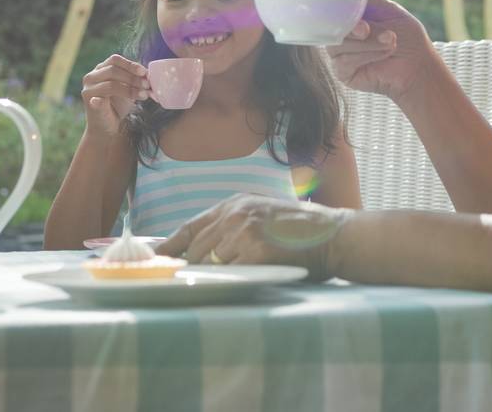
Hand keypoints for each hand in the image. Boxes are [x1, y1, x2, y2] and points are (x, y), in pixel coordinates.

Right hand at [81, 53, 148, 136]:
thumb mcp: (129, 89)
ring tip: (143, 95)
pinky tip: (104, 102)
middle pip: (113, 70)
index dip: (130, 64)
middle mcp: (92, 76)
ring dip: (129, 89)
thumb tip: (148, 74)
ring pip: (110, 84)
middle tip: (147, 85)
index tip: (144, 72)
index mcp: (101, 69)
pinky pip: (96, 100)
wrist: (108, 127)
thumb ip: (135, 79)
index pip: (115, 60)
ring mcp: (88, 89)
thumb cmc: (118, 105)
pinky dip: (101, 100)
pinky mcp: (88, 103)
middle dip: (132, 77)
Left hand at [159, 194, 351, 277]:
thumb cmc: (302, 230)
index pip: (189, 227)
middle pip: (195, 250)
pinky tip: (233, 288)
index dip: (170, 247)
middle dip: (192, 270)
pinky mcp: (255, 252)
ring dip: (211, 278)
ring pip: (209, 265)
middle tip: (187, 285)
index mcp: (234, 203)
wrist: (334, 234)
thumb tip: (202, 250)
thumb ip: (234, 225)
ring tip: (216, 288)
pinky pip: (229, 275)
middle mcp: (234, 214)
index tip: (157, 262)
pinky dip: (227, 284)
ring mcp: (244, 232)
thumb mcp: (262, 214)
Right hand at [326, 0, 445, 103]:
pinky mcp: (342, 72)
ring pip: (339, 43)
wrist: (418, 67)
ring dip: (368, 42)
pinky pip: (345, 60)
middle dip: (353, 26)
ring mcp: (339, 53)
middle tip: (367, 29)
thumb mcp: (389, 10)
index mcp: (350, 16)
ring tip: (391, 42)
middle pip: (332, 24)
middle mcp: (341, 33)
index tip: (350, 6)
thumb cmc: (407, 38)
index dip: (338, 4)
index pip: (333, 5)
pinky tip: (384, 55)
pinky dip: (367, 55)